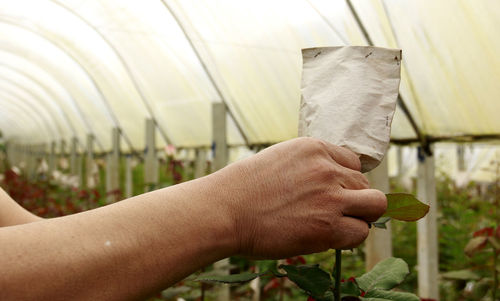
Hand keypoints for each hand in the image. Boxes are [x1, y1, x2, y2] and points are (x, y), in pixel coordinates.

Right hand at [210, 137, 386, 257]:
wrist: (224, 211)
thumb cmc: (242, 189)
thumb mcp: (278, 160)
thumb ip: (307, 166)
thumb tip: (328, 183)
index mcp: (313, 148)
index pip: (353, 163)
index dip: (345, 181)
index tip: (331, 194)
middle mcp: (327, 168)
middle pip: (366, 184)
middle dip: (353, 199)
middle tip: (333, 213)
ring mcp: (330, 197)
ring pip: (374, 205)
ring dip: (359, 217)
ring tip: (336, 225)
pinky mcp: (328, 226)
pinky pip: (360, 232)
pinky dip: (348, 238)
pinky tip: (326, 238)